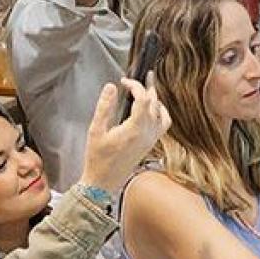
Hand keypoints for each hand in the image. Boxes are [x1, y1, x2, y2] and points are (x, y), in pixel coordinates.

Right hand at [80, 77, 171, 191]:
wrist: (103, 182)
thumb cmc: (97, 158)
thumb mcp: (96, 130)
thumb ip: (105, 107)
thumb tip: (111, 87)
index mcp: (134, 129)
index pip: (143, 99)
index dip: (135, 86)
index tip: (124, 82)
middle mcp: (147, 134)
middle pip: (155, 103)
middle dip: (149, 87)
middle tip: (143, 76)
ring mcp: (151, 140)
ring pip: (162, 114)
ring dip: (156, 99)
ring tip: (148, 90)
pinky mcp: (150, 145)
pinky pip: (163, 125)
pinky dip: (161, 113)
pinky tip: (151, 109)